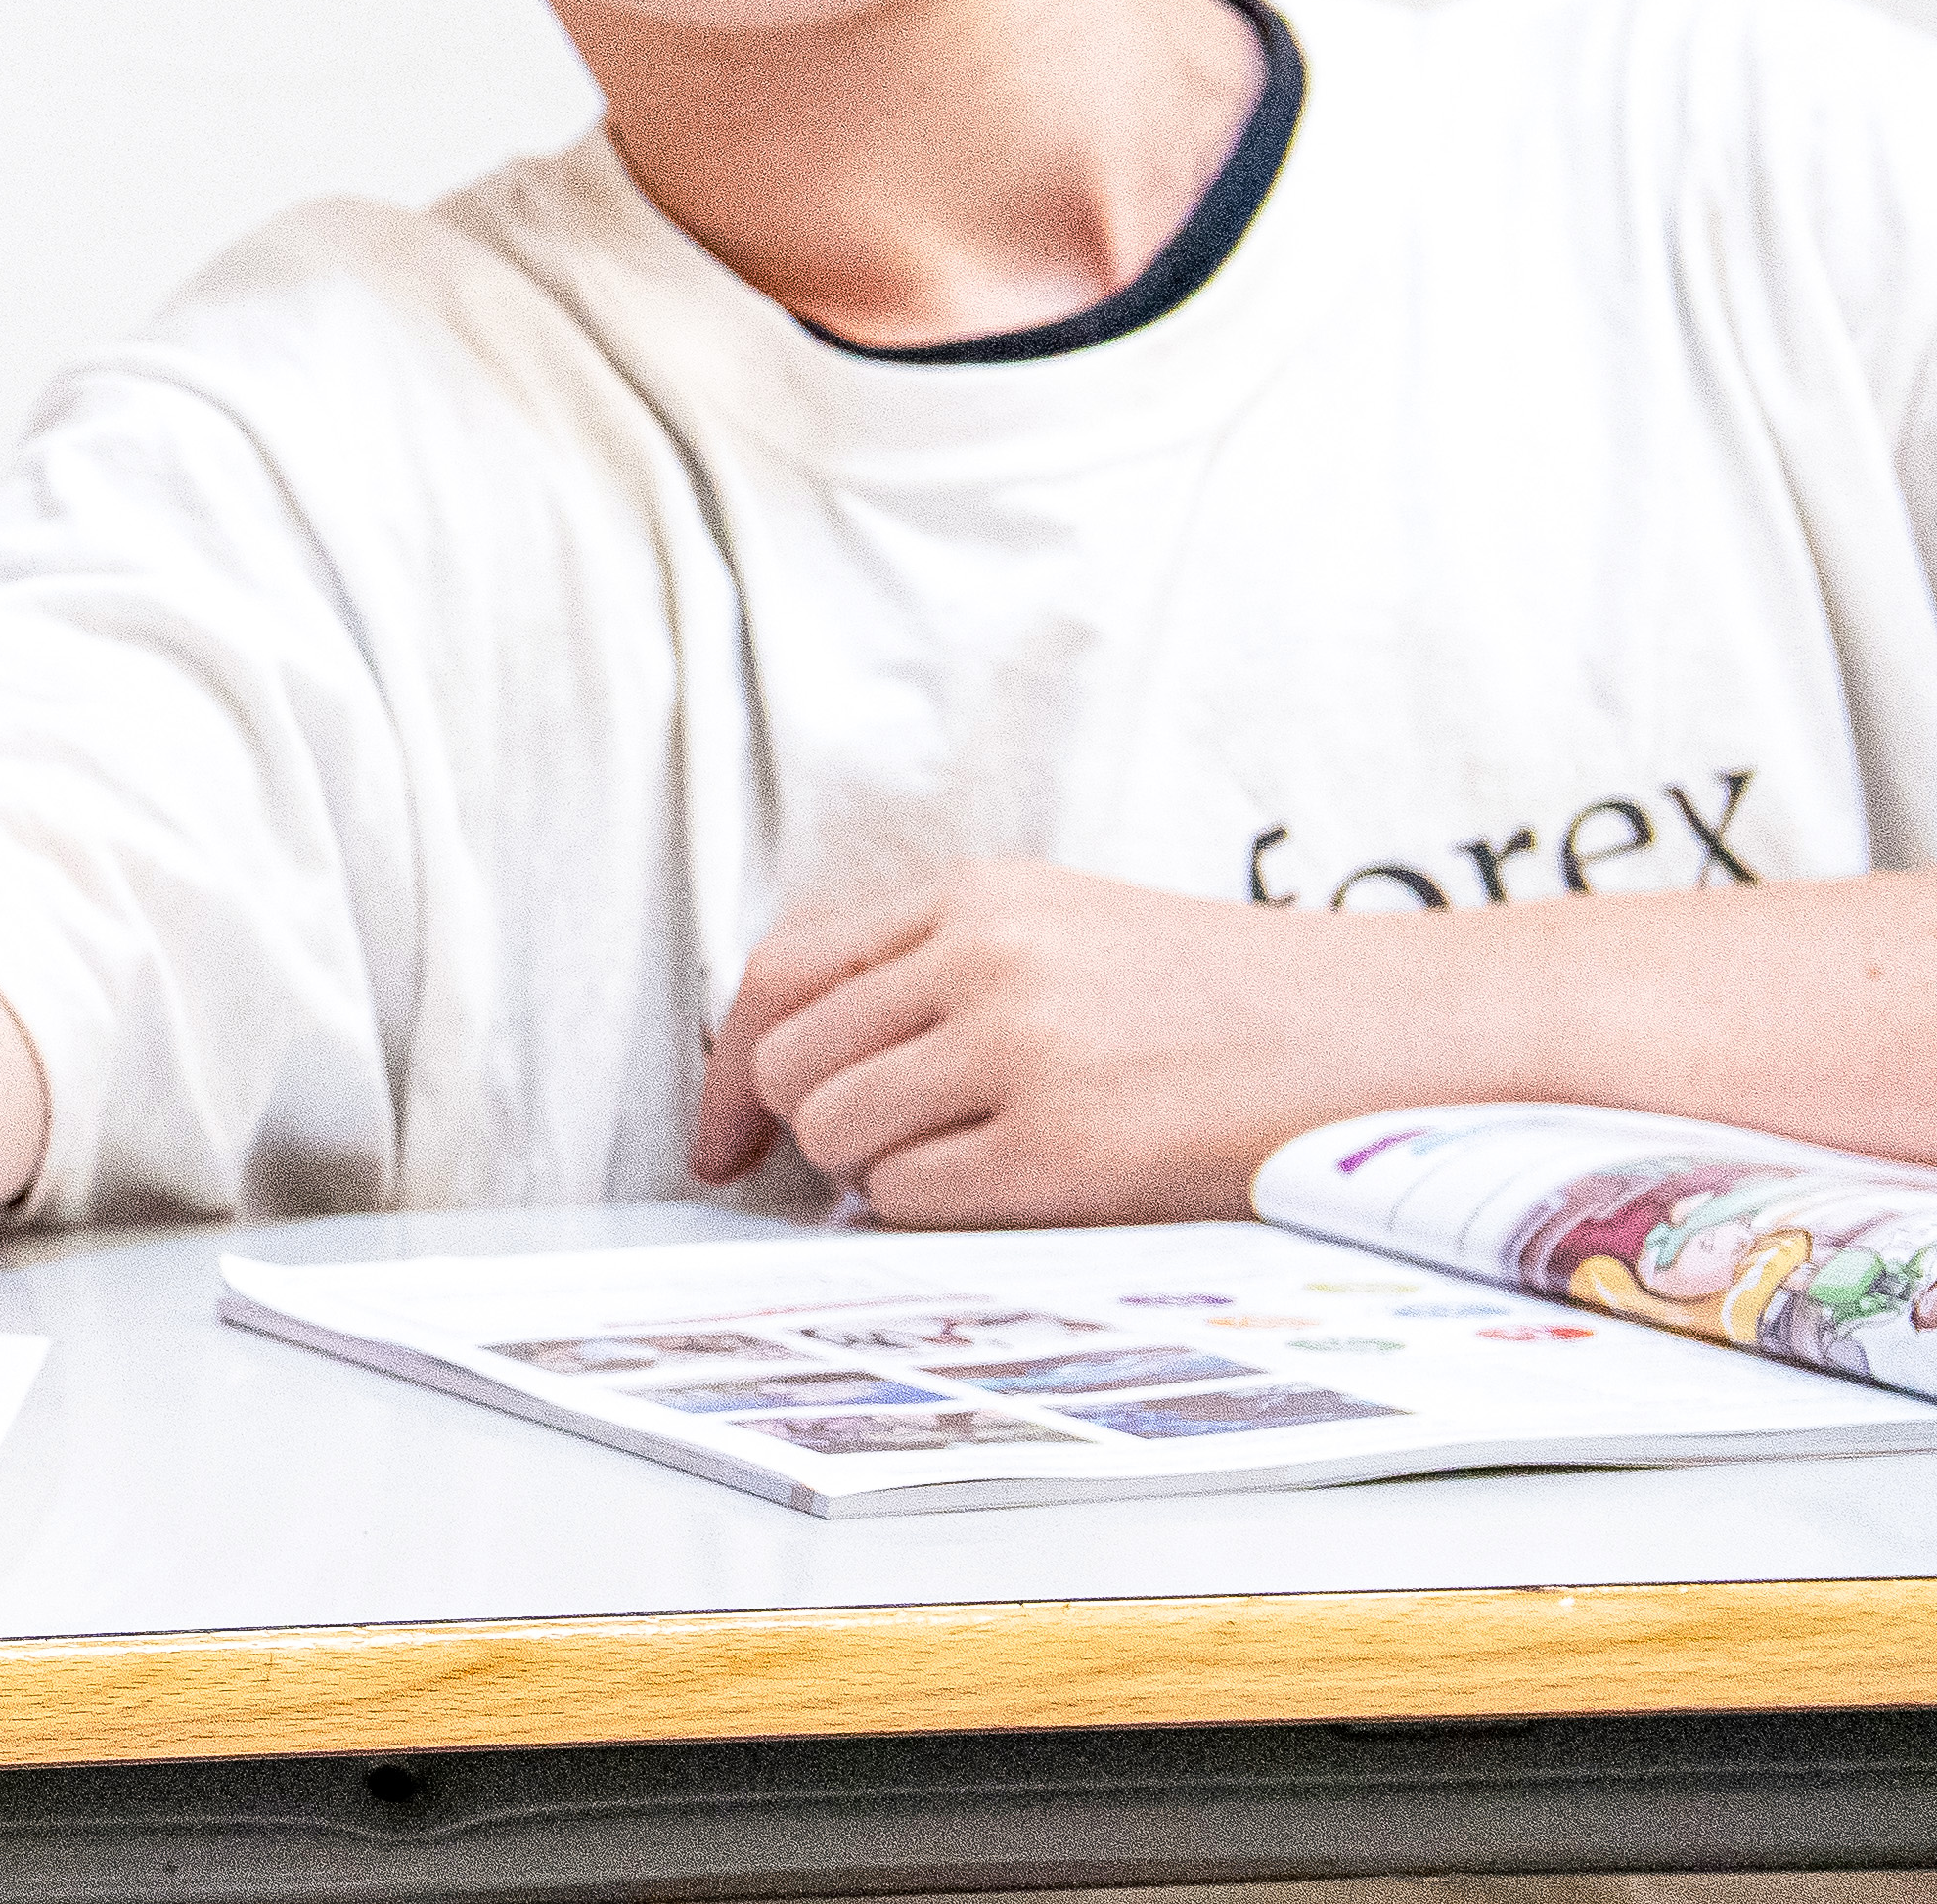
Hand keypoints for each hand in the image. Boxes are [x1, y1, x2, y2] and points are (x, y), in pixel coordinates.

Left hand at [690, 862, 1400, 1222]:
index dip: (728, 1067)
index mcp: (976, 897)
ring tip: (980, 1171)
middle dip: (810, 1131)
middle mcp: (983, 959)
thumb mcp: (1071, 935)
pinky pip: (911, 1201)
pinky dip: (935, 1217)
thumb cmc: (1236, 1003)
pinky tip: (1018, 1200)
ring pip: (838, 1136)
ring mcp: (1022, 1051)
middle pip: (789, 1063)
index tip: (718, 1138)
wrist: (1396, 1033)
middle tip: (877, 1165)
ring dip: (878, 1176)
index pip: (780, 973)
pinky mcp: (1065, 1149)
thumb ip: (941, 977)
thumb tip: (804, 1083)